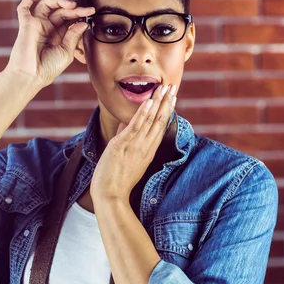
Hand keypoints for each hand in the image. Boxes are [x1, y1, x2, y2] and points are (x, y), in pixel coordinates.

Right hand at [4, 0, 94, 89]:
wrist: (31, 76)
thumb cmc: (48, 68)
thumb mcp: (67, 52)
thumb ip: (73, 36)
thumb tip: (83, 23)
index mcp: (58, 36)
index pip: (69, 20)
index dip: (79, 14)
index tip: (91, 11)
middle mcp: (47, 29)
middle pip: (60, 11)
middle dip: (73, 9)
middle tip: (85, 9)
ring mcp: (36, 25)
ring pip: (47, 5)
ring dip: (59, 1)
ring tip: (71, 4)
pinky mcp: (26, 24)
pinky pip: (25, 6)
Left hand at [90, 83, 177, 202]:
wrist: (110, 196)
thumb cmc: (116, 181)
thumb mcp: (126, 158)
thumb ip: (127, 139)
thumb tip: (124, 124)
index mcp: (148, 151)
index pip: (160, 127)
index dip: (167, 111)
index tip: (172, 98)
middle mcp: (146, 147)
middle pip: (160, 121)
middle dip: (166, 102)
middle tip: (173, 86)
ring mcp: (136, 146)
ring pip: (151, 120)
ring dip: (158, 102)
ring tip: (164, 88)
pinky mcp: (124, 145)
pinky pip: (136, 126)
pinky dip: (143, 113)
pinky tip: (149, 101)